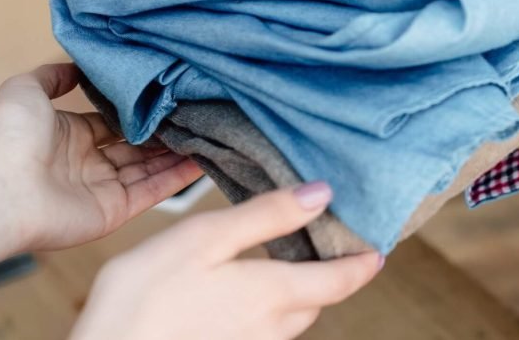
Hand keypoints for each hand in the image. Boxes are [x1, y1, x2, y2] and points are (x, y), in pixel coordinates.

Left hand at [0, 64, 202, 251]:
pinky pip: (150, 193)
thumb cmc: (7, 137)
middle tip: (196, 115)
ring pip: (148, 169)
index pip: (113, 124)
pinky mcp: (112, 212)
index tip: (168, 98)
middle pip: (136, 148)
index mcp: (68, 136)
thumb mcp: (26, 89)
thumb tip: (76, 67)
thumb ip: (53, 76)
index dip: (139, 114)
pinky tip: (200, 162)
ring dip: (176, 155)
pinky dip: (176, 179)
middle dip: (164, 134)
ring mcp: (100, 190)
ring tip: (208, 135)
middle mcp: (86, 164)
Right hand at [71, 184, 381, 339]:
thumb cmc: (141, 300)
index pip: (339, 281)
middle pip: (315, 301)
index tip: (377, 250)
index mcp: (273, 294)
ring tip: (285, 266)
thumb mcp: (204, 238)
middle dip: (326, 276)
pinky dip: (264, 313)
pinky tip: (237, 297)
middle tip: (328, 247)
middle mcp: (271, 330)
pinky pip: (261, 335)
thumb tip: (321, 193)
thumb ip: (265, 216)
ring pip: (288, 321)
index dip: (362, 264)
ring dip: (296, 295)